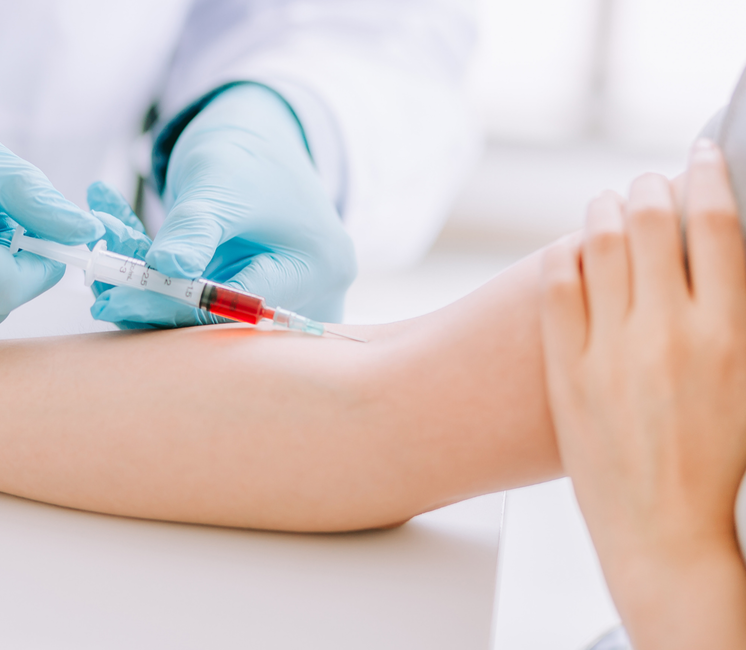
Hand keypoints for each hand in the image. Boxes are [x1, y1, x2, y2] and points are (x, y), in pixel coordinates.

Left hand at [91, 83, 355, 327]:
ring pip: (205, 315)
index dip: (174, 305)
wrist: (257, 135)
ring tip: (104, 263)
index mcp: (318, 266)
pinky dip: (158, 282)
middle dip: (156, 303)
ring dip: (150, 292)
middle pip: (223, 321)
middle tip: (100, 293)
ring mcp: (283, 299)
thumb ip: (193, 229)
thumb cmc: (246, 150)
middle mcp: (311, 293)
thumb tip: (165, 270)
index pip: (240, 305)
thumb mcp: (217, 182)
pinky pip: (198, 302)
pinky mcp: (250, 300)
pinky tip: (119, 254)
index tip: (114, 300)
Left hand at [540, 140, 745, 647]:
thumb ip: (730, 311)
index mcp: (730, 333)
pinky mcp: (567, 372)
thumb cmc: (719, 463)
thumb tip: (716, 248)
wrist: (663, 532)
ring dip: (602, 212)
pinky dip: (565, 256)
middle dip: (647, 186)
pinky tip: (572, 252)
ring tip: (606, 210)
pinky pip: (556, 288)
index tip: (698, 156)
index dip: (706, 174)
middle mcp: (669, 334)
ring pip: (598, 244)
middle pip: (651, 219)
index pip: (717, 222)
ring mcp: (610, 351)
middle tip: (645, 184)